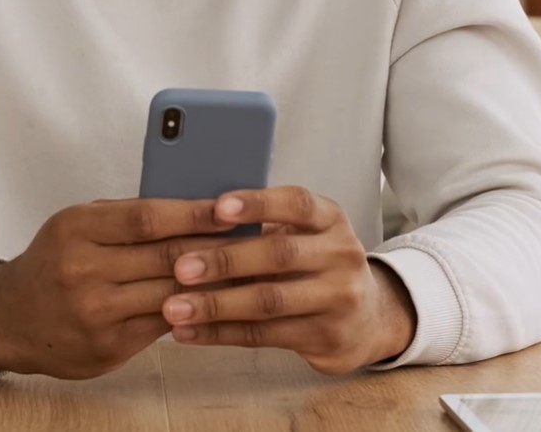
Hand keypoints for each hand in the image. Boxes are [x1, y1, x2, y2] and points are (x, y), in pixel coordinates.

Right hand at [0, 198, 238, 378]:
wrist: (8, 318)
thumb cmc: (54, 261)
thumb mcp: (77, 225)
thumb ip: (127, 218)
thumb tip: (196, 203)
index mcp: (76, 228)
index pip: (148, 217)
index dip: (195, 212)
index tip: (233, 207)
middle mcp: (82, 270)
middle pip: (166, 256)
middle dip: (216, 246)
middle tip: (257, 237)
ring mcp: (94, 312)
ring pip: (171, 292)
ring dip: (215, 282)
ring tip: (250, 269)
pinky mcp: (107, 346)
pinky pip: (164, 324)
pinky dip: (195, 309)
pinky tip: (221, 299)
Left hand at [159, 187, 417, 374]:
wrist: (367, 319)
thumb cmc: (315, 266)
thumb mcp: (304, 235)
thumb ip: (263, 226)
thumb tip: (192, 216)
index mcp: (330, 219)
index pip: (297, 203)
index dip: (257, 204)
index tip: (217, 207)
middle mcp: (341, 255)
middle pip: (279, 255)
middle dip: (225, 260)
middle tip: (179, 266)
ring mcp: (337, 299)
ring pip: (268, 301)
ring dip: (216, 305)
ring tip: (174, 307)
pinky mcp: (325, 337)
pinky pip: (264, 336)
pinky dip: (220, 333)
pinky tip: (188, 332)